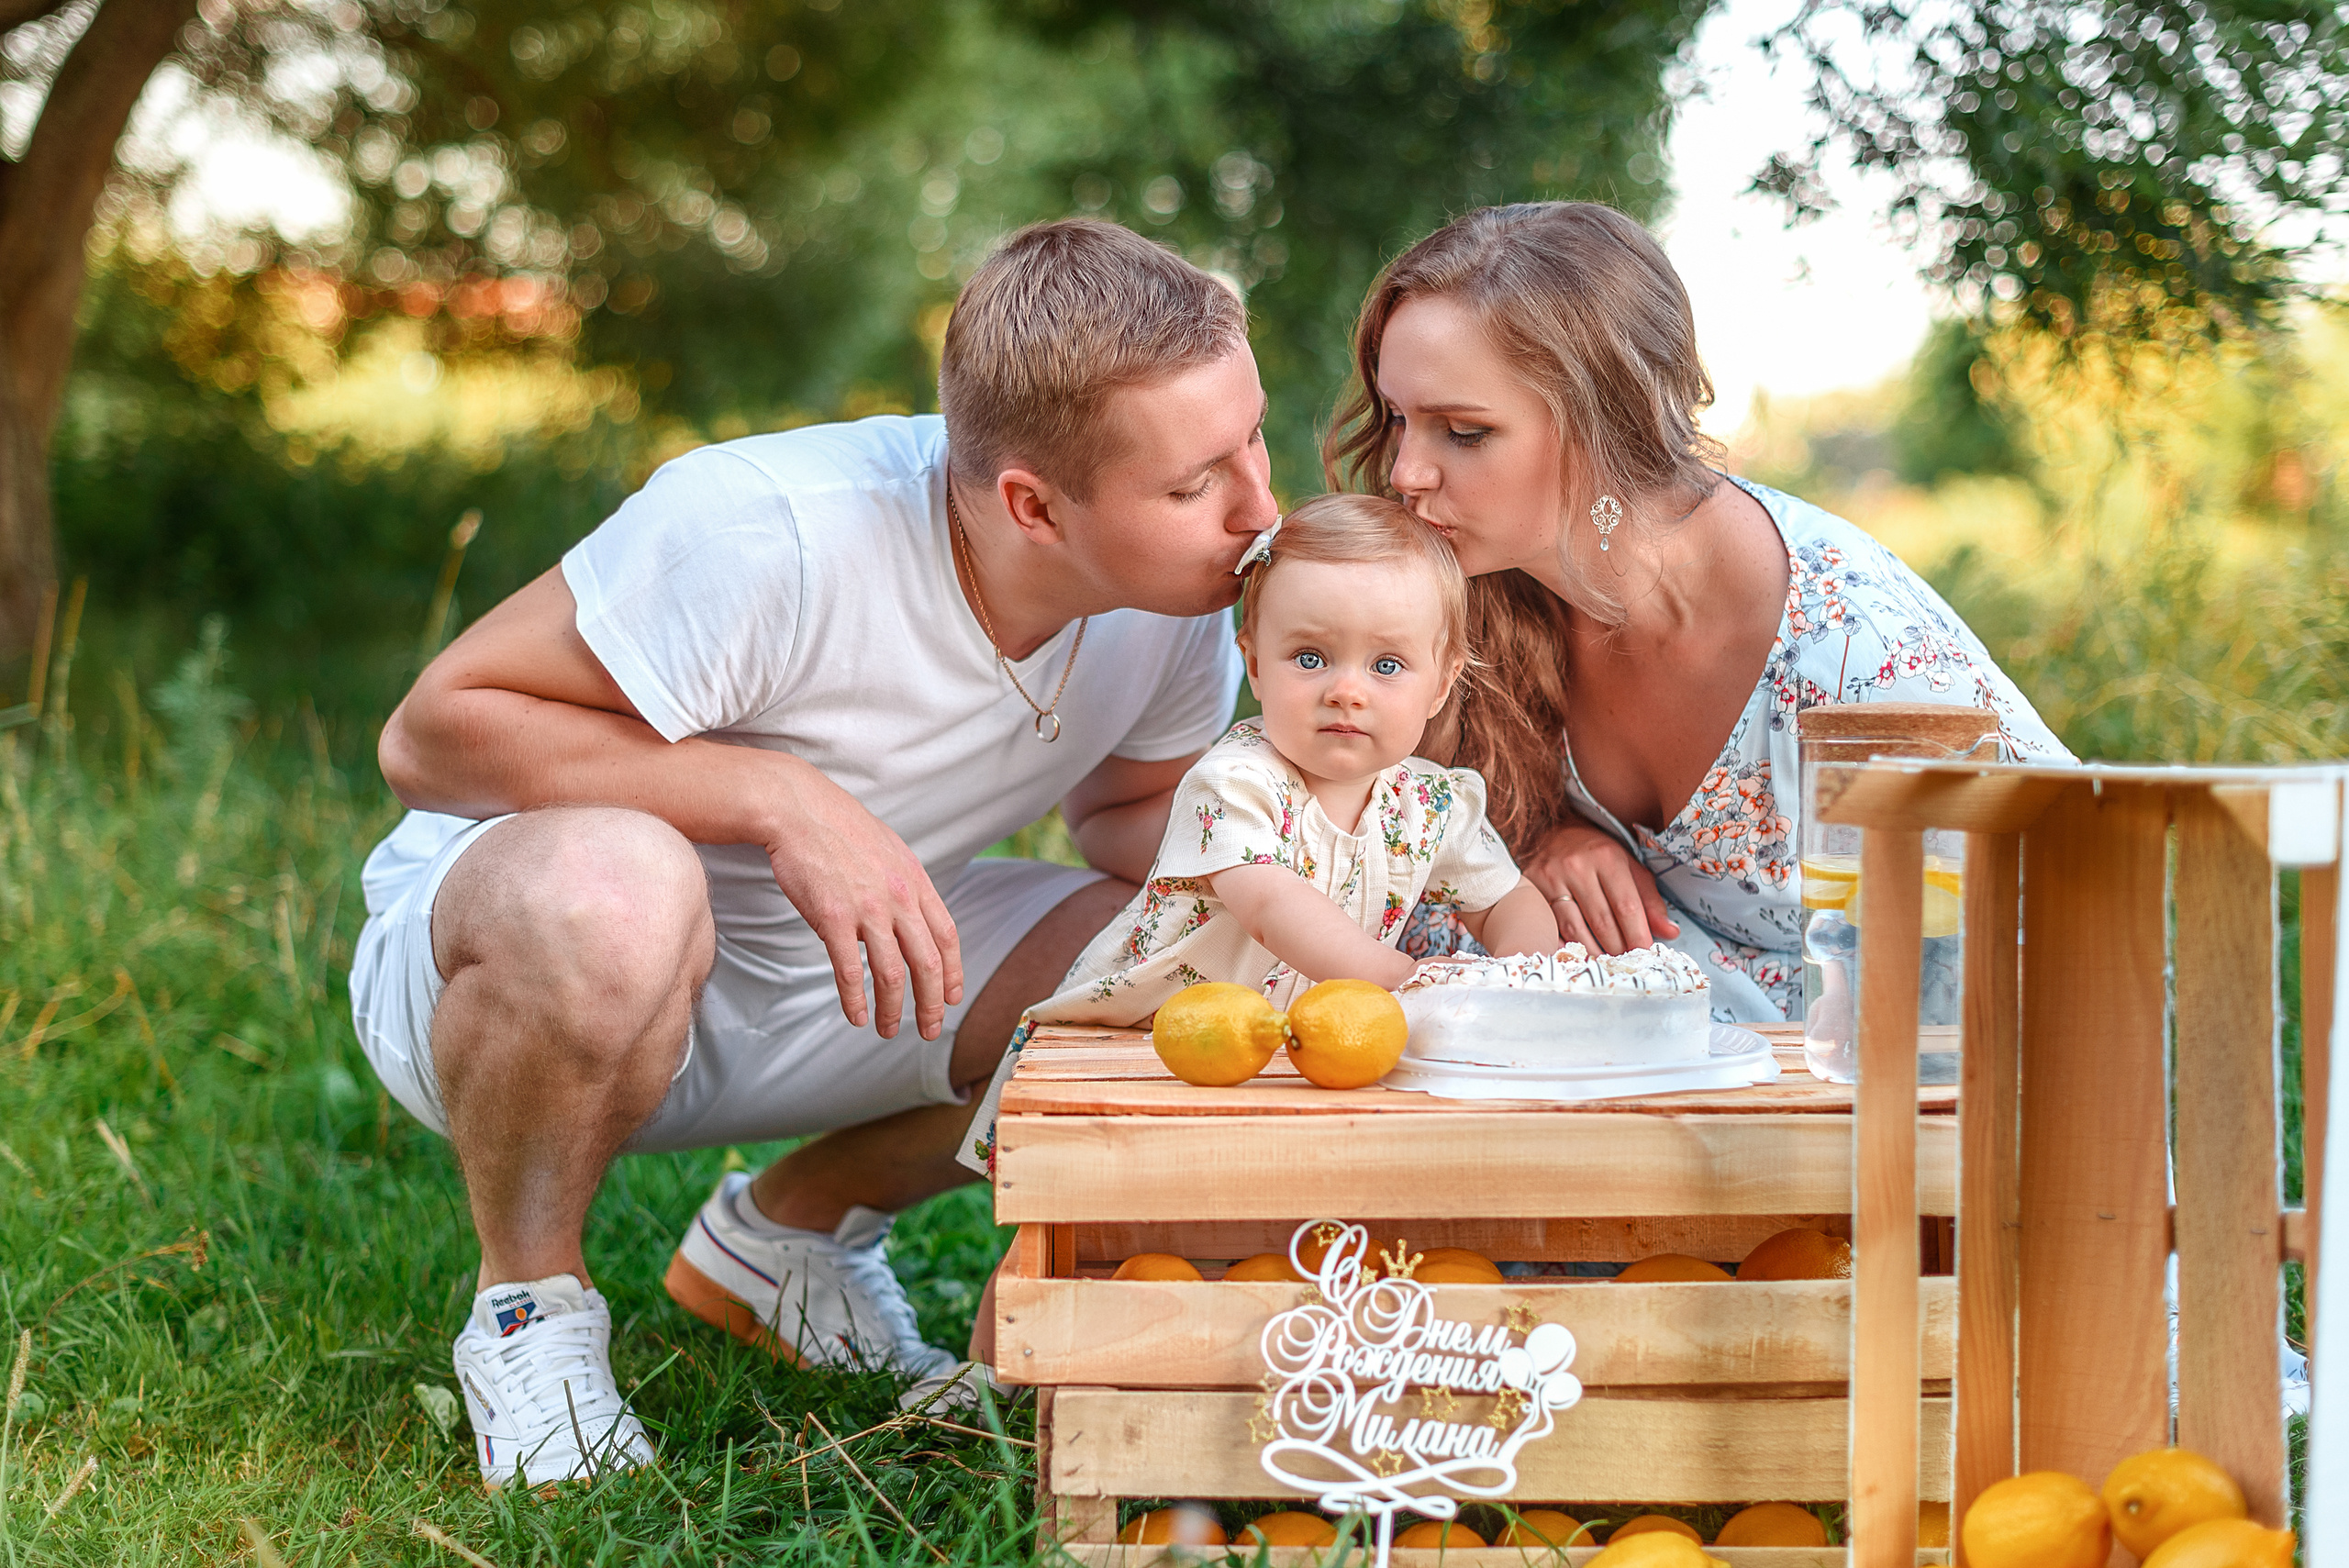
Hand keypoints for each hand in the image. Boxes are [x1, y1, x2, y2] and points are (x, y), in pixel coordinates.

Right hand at [765, 762, 963, 1039]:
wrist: (799, 808)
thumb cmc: (839, 828)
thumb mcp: (890, 850)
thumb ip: (905, 885)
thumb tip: (910, 916)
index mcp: (916, 881)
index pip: (946, 936)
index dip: (953, 973)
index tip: (951, 998)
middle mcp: (899, 897)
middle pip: (927, 963)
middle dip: (931, 1004)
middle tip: (927, 1029)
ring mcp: (868, 908)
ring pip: (891, 973)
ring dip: (891, 1009)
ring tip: (886, 1029)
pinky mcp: (833, 916)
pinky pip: (849, 969)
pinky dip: (854, 998)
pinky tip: (855, 1016)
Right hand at [1519, 822, 1679, 955]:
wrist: (1549, 831)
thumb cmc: (1595, 852)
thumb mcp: (1628, 866)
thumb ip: (1649, 899)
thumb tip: (1670, 932)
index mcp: (1607, 857)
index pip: (1627, 906)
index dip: (1638, 935)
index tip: (1647, 954)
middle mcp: (1577, 866)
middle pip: (1601, 921)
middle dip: (1618, 948)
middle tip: (1628, 962)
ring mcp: (1551, 878)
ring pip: (1575, 928)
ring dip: (1594, 951)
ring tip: (1607, 962)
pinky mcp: (1532, 889)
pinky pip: (1552, 926)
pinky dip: (1568, 945)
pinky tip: (1579, 954)